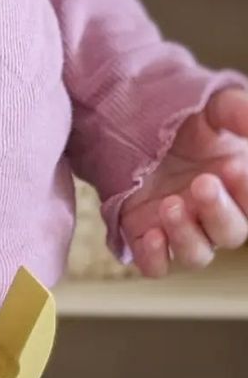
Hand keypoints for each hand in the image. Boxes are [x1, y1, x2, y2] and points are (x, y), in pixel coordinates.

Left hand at [120, 87, 247, 276]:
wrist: (139, 132)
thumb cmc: (190, 125)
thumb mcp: (215, 109)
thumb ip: (238, 112)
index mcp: (241, 189)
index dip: (247, 191)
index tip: (234, 167)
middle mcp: (215, 217)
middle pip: (231, 234)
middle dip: (218, 211)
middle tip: (202, 183)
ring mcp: (182, 232)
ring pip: (196, 256)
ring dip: (186, 235)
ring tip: (170, 204)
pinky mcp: (146, 240)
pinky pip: (155, 267)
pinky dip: (156, 258)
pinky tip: (152, 235)